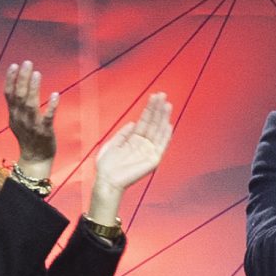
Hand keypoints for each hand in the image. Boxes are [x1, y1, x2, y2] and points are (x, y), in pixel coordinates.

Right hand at [2, 59, 57, 180]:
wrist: (34, 160)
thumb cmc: (27, 137)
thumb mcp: (16, 121)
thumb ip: (16, 105)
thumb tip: (16, 84)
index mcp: (13, 115)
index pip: (9, 95)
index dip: (10, 79)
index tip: (14, 65)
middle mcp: (20, 119)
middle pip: (19, 96)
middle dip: (22, 78)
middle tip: (27, 63)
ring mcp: (32, 125)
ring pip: (31, 105)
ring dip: (34, 88)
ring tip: (37, 73)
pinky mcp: (45, 132)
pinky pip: (47, 118)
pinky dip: (51, 106)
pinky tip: (56, 94)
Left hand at [87, 95, 173, 225]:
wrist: (107, 181)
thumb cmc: (107, 166)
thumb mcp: (112, 144)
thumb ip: (122, 134)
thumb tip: (133, 123)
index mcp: (134, 141)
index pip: (144, 122)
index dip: (149, 109)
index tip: (154, 96)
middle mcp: (143, 145)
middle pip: (153, 124)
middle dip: (157, 109)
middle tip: (162, 95)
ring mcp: (149, 152)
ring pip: (158, 131)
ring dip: (163, 118)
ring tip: (167, 104)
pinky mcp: (153, 160)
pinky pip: (161, 146)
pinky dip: (165, 135)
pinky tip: (169, 124)